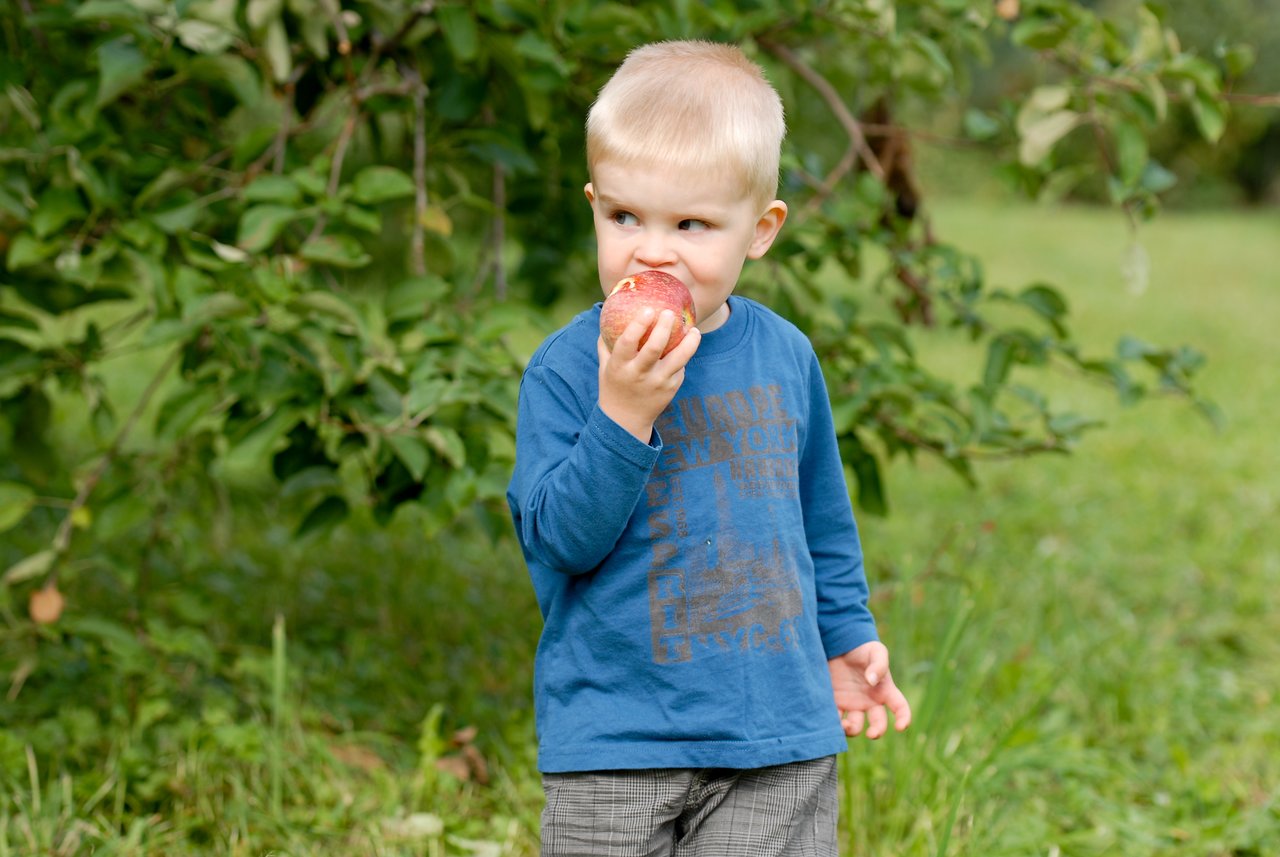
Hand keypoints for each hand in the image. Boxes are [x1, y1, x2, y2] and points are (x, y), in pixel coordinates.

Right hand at [597, 309, 699, 442]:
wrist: (625, 421)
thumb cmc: (614, 386)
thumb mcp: (604, 367)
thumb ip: (606, 343)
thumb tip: (608, 313)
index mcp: (620, 366)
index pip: (628, 342)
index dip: (638, 324)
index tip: (648, 309)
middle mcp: (639, 374)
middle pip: (655, 347)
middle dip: (664, 327)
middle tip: (669, 312)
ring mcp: (657, 383)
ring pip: (678, 359)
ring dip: (689, 342)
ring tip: (694, 330)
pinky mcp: (671, 389)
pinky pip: (680, 368)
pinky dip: (685, 355)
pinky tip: (688, 344)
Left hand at [828, 641, 911, 738]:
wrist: (837, 641)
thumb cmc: (861, 646)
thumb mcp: (875, 651)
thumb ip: (878, 665)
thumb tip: (872, 681)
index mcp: (884, 690)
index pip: (900, 707)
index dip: (904, 719)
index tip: (900, 727)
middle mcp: (869, 701)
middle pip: (877, 724)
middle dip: (876, 731)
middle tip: (871, 734)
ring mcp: (852, 703)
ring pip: (855, 726)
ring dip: (852, 730)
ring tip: (845, 725)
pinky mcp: (835, 703)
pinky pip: (836, 719)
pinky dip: (834, 724)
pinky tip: (831, 721)